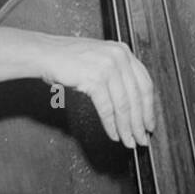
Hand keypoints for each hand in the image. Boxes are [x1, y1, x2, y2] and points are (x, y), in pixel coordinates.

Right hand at [36, 35, 154, 148]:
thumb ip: (118, 74)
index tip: (149, 124)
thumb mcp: (100, 59)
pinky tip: (113, 134)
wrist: (45, 54)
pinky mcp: (94, 78)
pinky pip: (107, 108)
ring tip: (128, 141)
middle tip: (142, 139)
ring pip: (123, 105)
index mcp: (123, 51)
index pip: (145, 84)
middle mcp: (119, 56)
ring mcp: (107, 66)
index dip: (149, 108)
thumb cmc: (68, 59)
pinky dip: (111, 125)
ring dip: (127, 128)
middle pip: (137, 97)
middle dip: (140, 122)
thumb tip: (133, 106)